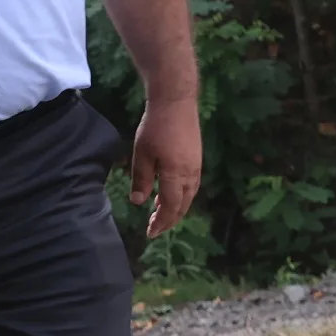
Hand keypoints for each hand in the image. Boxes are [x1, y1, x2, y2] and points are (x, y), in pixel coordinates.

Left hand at [130, 95, 201, 236]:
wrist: (176, 103)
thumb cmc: (155, 128)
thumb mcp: (141, 154)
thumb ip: (142, 180)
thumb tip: (139, 203)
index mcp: (176, 175)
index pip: (171, 207)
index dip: (161, 222)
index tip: (150, 233)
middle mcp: (191, 174)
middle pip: (182, 205)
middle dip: (169, 219)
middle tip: (154, 228)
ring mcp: (196, 166)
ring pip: (189, 196)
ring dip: (176, 208)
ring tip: (160, 213)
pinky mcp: (197, 159)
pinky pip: (191, 185)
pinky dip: (181, 195)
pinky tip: (170, 193)